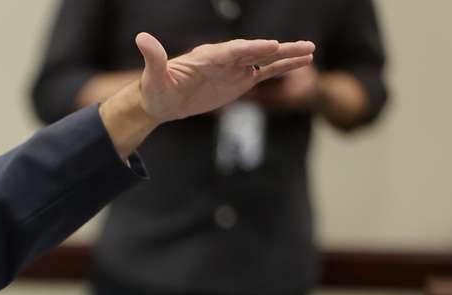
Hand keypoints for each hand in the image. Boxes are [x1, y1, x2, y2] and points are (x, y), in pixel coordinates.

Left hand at [136, 32, 315, 122]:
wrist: (162, 100)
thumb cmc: (156, 90)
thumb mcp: (153, 77)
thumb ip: (153, 57)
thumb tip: (141, 37)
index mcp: (207, 56)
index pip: (233, 51)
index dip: (251, 49)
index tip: (271, 46)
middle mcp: (224, 58)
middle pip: (254, 51)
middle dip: (277, 49)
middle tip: (303, 46)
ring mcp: (235, 68)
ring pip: (265, 60)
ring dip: (287, 56)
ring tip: (310, 50)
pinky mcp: (240, 80)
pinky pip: (264, 72)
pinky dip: (282, 67)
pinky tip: (301, 62)